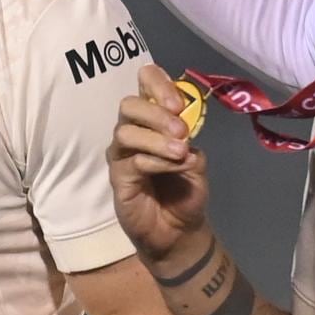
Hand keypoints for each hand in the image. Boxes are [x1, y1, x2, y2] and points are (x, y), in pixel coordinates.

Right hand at [107, 65, 215, 274]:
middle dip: (157, 113)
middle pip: (129, 104)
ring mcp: (121, 156)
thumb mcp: (196, 161)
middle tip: (182, 130)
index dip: (157, 84)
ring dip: (157, 139)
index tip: (178, 103)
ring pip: (126, 132)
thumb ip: (189, 141)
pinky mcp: (118, 179)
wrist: (179, 231)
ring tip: (181, 151)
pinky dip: (158, 161)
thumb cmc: (184, 192)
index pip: (144, 84)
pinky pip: (133, 161)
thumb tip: (183, 129)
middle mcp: (132, 132)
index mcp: (151, 120)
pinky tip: (176, 167)